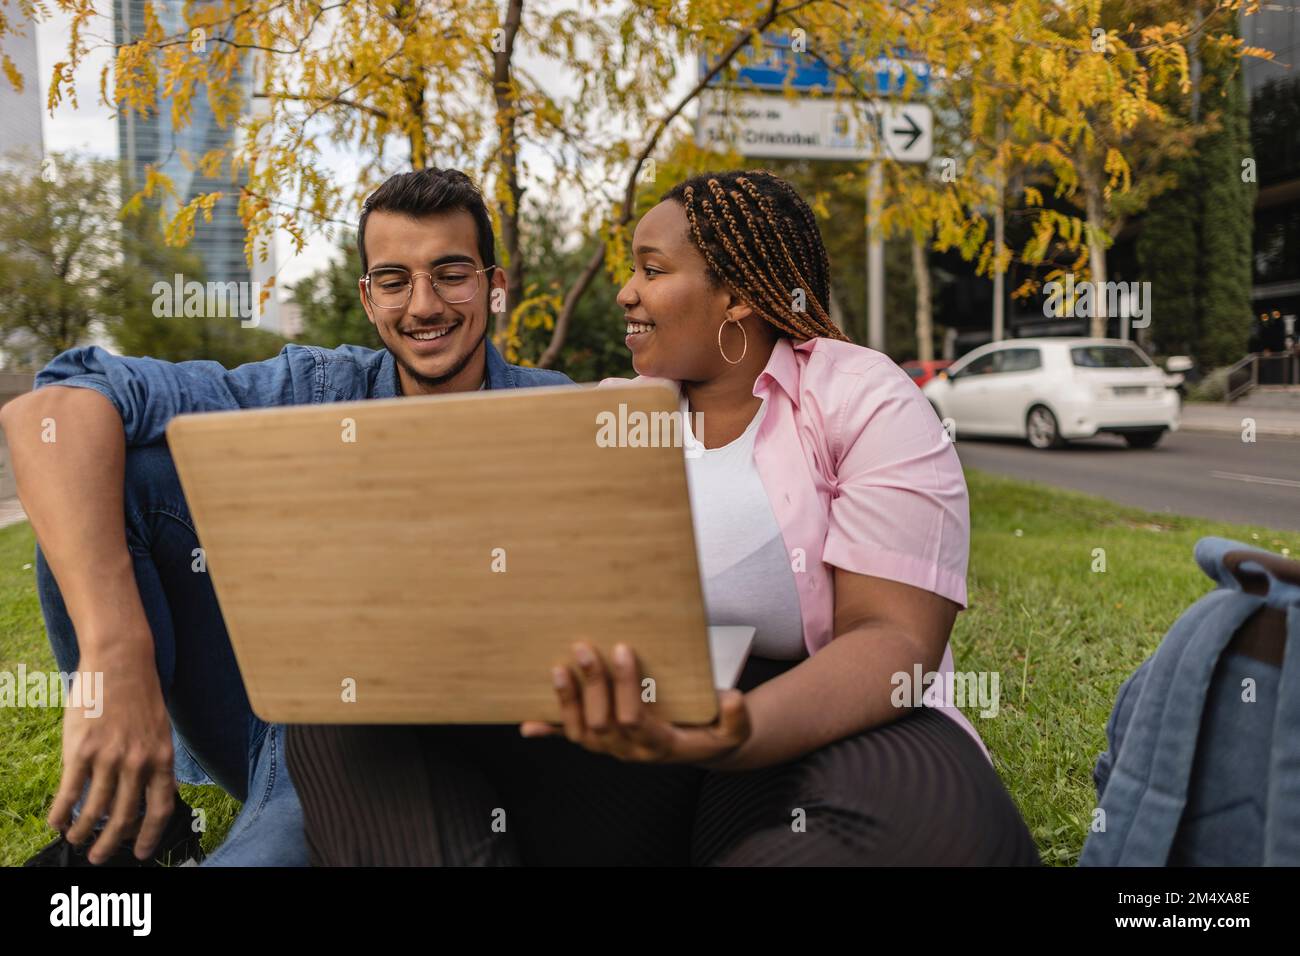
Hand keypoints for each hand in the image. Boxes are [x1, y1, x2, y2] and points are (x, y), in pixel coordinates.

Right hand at [50, 644, 176, 863]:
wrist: (121, 661)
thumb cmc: (140, 694)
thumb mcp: (160, 730)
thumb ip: (155, 762)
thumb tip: (154, 793)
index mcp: (162, 758)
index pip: (160, 809)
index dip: (149, 836)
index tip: (139, 853)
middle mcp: (138, 762)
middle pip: (124, 817)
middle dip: (110, 843)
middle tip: (98, 856)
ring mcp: (109, 757)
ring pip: (94, 810)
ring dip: (82, 832)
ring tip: (75, 839)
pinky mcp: (81, 750)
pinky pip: (69, 794)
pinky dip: (61, 814)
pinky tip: (56, 822)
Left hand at [519, 641, 750, 766]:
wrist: (701, 748)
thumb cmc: (716, 732)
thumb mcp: (734, 729)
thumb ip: (736, 717)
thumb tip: (733, 698)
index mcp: (660, 744)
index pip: (634, 718)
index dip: (624, 687)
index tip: (624, 649)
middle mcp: (630, 751)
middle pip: (601, 724)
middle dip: (591, 685)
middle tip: (585, 647)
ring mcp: (611, 748)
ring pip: (581, 733)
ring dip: (566, 702)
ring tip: (558, 668)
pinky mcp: (601, 741)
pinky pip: (571, 739)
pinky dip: (549, 731)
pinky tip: (527, 724)